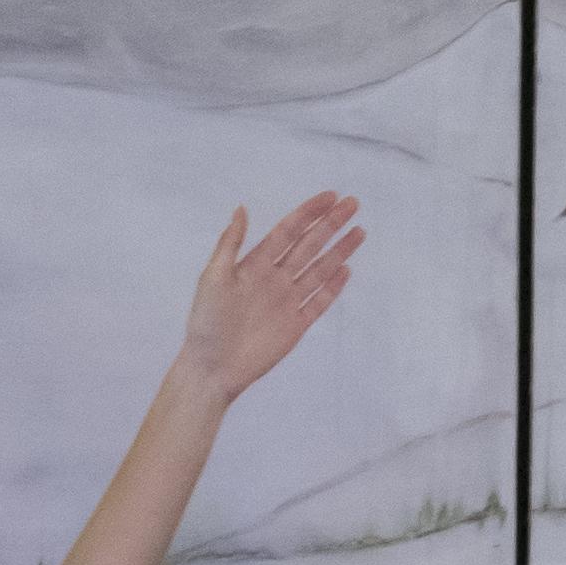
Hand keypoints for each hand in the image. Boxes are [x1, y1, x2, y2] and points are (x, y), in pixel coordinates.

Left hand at [179, 194, 361, 403]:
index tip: (330, 197)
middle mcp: (274, 279)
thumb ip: (230, 243)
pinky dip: (333, 287)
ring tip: (359, 232)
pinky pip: (319, 302)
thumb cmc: (206, 323)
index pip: (288, 231)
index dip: (309, 213)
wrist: (213, 368)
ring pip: (319, 270)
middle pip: (309, 245)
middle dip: (331, 225)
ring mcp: (287, 302)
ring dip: (339, 251)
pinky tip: (347, 270)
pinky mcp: (296, 326)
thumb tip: (241, 208)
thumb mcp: (212, 277)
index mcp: (255, 264)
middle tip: (352, 204)